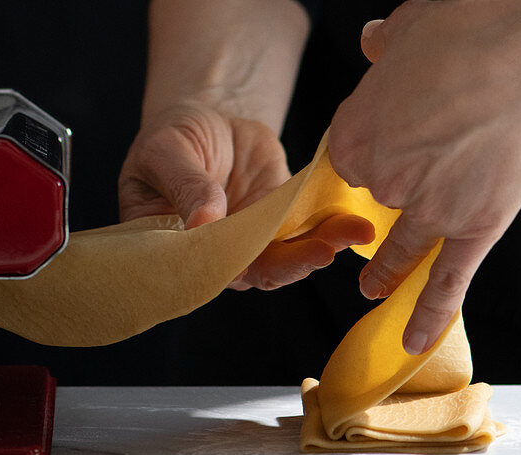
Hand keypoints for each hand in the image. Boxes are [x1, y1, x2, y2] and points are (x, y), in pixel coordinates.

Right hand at [119, 103, 371, 289]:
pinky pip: (307, 231)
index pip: (203, 270)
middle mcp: (218, 255)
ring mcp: (253, 241)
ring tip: (353, 233)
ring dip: (321, 248)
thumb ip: (186, 185)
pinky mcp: (282, 222)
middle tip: (322, 253)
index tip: (258, 263)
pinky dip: (332, 228)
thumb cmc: (171, 137)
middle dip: (292, 264)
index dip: (231, 269)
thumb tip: (204, 221)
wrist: (207, 117)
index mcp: (177, 250)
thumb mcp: (165, 152)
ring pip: (288, 257)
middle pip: (255, 271)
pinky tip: (355, 223)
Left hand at [328, 1, 520, 353]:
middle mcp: (384, 180)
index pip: (347, 160)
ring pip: (400, 248)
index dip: (369, 153)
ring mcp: (429, 209)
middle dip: (392, 188)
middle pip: (376, 198)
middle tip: (404, 190)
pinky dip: (430, 313)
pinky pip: (447, 280)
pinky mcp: (475, 226)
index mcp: (355, 134)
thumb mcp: (408, 30)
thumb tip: (374, 40)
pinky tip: (413, 341)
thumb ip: (385, 48)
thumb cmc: (470, 26)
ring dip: (387, 271)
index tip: (383, 150)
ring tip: (374, 288)